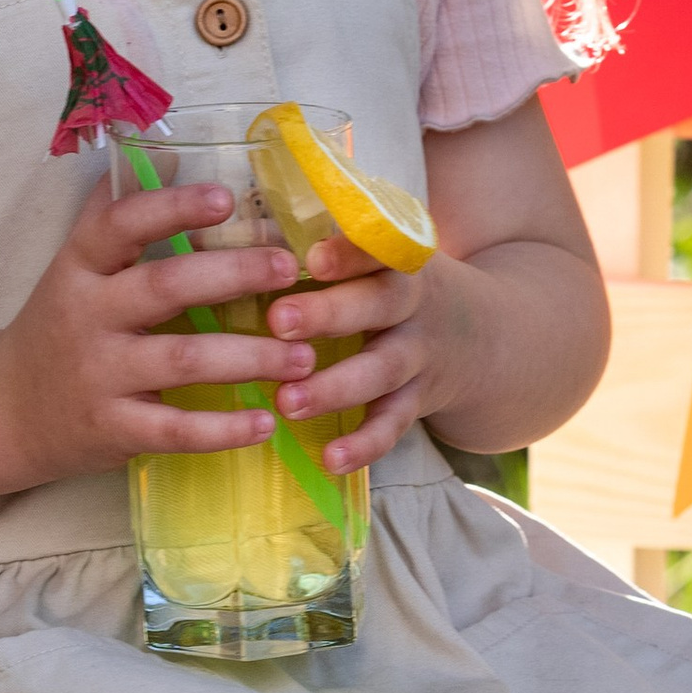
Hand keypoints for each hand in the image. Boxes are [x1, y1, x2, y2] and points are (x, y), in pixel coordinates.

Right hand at [0, 175, 310, 486]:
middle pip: (166, 286)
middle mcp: (87, 315)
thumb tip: (168, 156)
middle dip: (233, 274)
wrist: (6, 410)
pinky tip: (265, 422)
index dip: (173, 208)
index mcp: (80, 266)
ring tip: (304, 355)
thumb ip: (115, 214)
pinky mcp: (112, 428)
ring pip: (182, 360)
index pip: (121, 225)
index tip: (226, 198)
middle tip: (289, 268)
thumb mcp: (74, 266)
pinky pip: (174, 429)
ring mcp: (99, 375)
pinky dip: (222, 429)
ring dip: (249, 356)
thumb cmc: (60, 327)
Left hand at [263, 229, 483, 472]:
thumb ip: (302, 241)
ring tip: (287, 402)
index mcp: (395, 257)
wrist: (493, 335)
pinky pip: (393, 425)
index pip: (374, 246)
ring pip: (380, 371)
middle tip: (278, 321)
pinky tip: (330, 459)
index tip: (308, 258)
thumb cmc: (394, 284)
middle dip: (329, 314)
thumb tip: (198, 233)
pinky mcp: (418, 401)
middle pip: (378, 304)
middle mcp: (413, 304)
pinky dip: (365, 445)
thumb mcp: (373, 256)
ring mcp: (419, 355)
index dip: (346, 253)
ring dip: (334, 387)